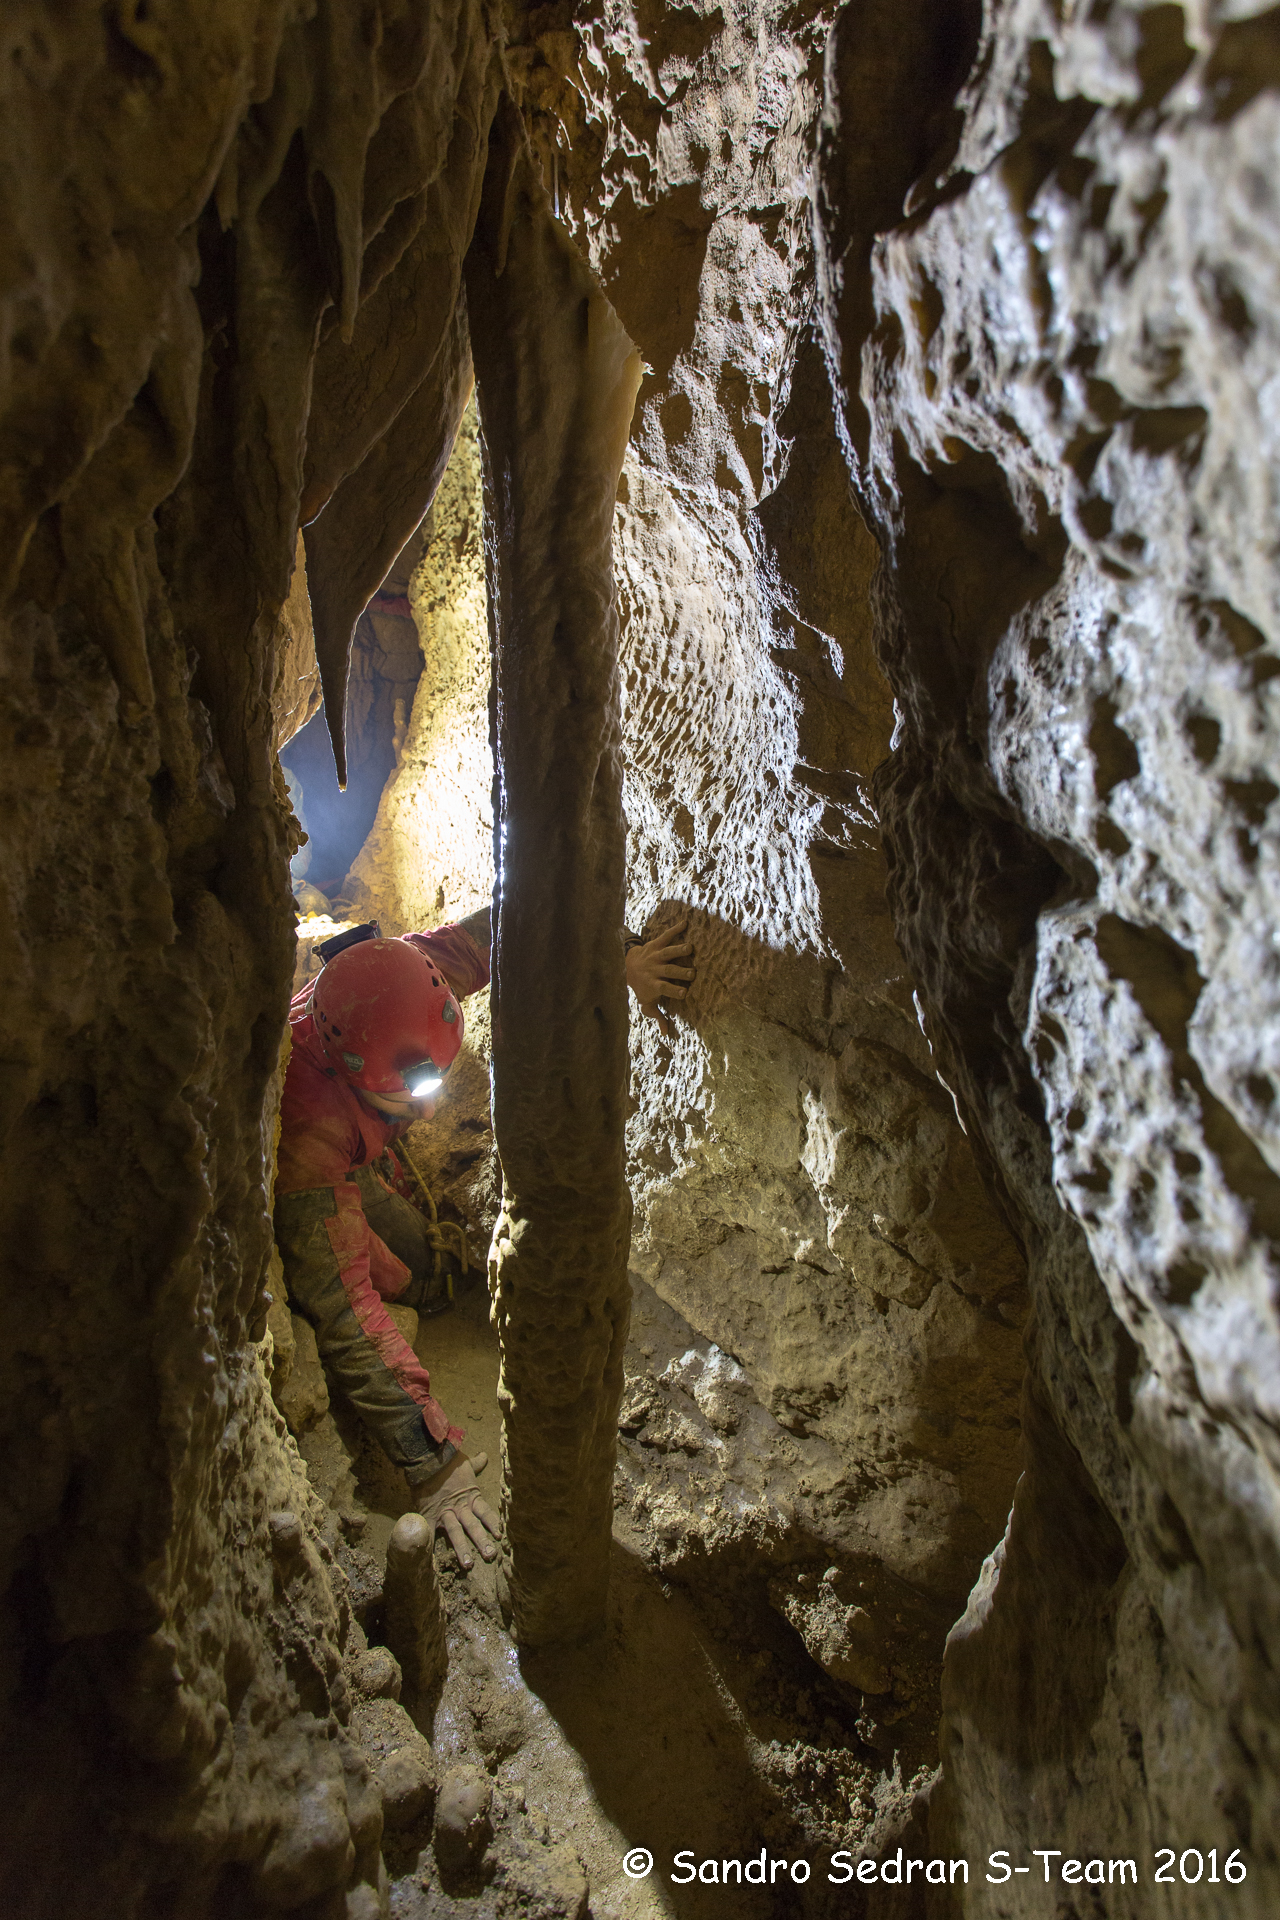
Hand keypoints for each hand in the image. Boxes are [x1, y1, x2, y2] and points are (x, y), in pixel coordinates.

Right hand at [415, 1450, 500, 1569]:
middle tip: (491, 1556)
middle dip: (482, 1542)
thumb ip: (476, 1464)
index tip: (500, 1536)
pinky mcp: (429, 1515)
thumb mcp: (466, 1463)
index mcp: (471, 1496)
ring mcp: (444, 1513)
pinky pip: (430, 1533)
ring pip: (455, 1533)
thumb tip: (485, 1456)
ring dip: (462, 1549)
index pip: (485, 1512)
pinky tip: (432, 1562)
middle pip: (473, 1527)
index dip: (493, 1524)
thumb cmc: (448, 1460)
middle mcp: (460, 1507)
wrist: (428, 1458)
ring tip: (468, 1565)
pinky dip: (430, 1547)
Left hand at [625, 922, 694, 1038]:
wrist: (627, 966)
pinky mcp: (655, 944)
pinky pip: (665, 936)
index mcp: (653, 985)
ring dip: (678, 950)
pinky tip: (685, 923)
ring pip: (667, 953)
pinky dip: (674, 929)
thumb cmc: (642, 987)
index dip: (673, 991)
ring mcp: (654, 956)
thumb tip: (667, 1034)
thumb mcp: (647, 1003)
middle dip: (679, 972)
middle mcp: (654, 970)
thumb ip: (657, 1016)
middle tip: (693, 973)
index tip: (685, 993)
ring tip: (690, 948)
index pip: (664, 989)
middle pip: (668, 971)